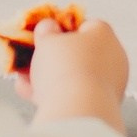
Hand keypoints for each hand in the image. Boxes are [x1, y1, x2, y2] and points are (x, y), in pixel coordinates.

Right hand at [16, 18, 129, 134]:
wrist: (79, 111)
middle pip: (77, 54)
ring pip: (73, 77)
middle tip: (29, 61)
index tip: (42, 37)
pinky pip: (76, 95)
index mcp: (104, 33)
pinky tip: (31, 96)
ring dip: (47, 78)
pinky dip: (55, 94)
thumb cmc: (63, 66)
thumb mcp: (47, 39)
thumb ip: (47, 30)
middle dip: (50, 58)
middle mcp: (113, 57)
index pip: (83, 25)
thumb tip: (49, 27)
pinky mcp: (103, 105)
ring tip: (24, 81)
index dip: (60, 30)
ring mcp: (110, 83)